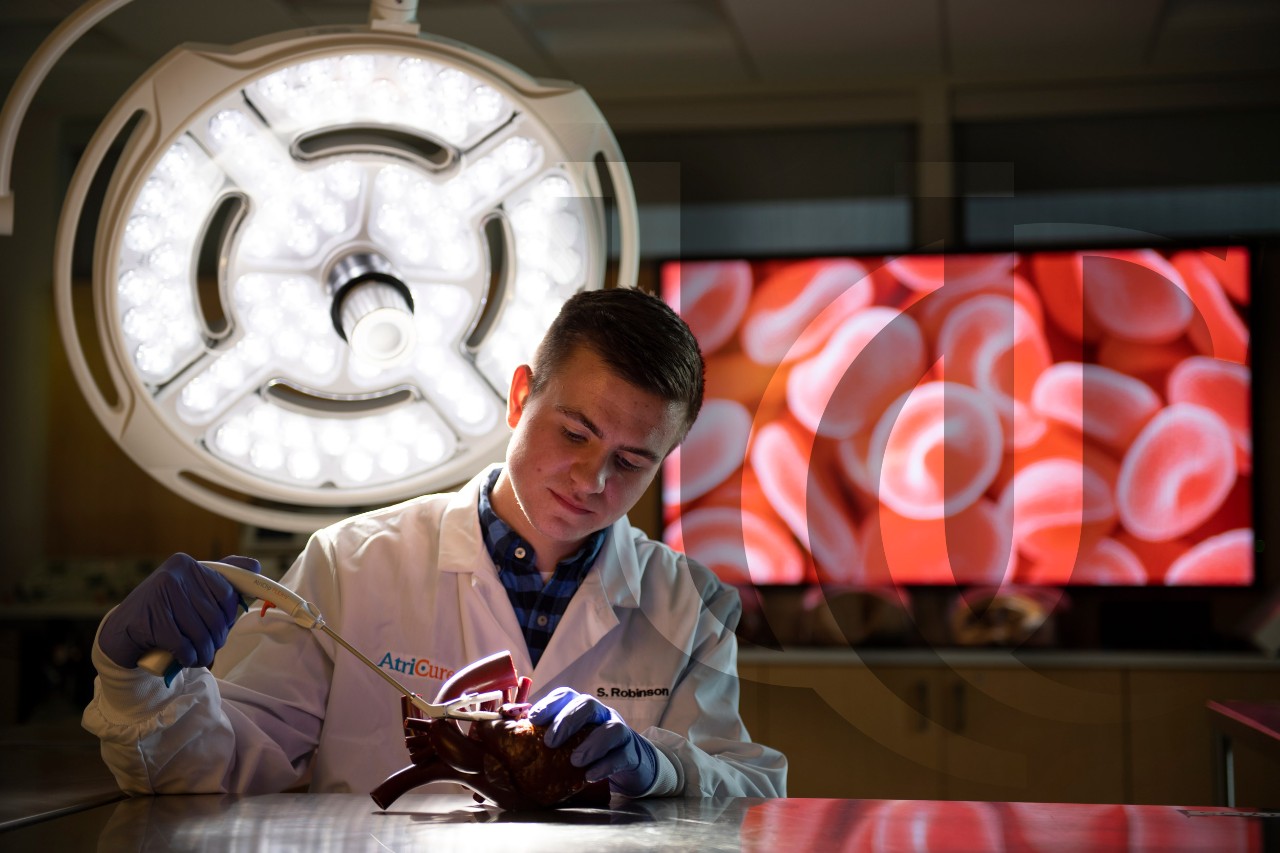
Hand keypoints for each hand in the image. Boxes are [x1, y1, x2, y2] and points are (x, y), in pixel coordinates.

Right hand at [98, 553, 260, 670]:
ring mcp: (158, 596)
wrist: (122, 633)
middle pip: (214, 615)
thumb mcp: (191, 589)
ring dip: (205, 652)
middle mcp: (173, 575)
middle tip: (211, 648)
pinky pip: (183, 645)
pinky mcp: (148, 621)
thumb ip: (222, 577)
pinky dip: (189, 658)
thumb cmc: (165, 612)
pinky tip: (187, 660)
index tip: (220, 627)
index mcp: (187, 564)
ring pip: (200, 633)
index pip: (226, 593)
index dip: (228, 616)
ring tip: (201, 657)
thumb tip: (255, 566)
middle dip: (217, 638)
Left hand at [527, 687, 658, 796]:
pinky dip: (606, 765)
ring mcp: (620, 732)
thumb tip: (514, 738)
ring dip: (592, 744)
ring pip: (612, 729)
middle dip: (568, 721)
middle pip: (588, 705)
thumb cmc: (590, 749)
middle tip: (550, 742)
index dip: (550, 704)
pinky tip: (590, 776)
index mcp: (582, 709)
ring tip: (575, 761)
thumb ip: (548, 737)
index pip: (567, 696)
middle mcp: (602, 715)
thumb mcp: (570, 740)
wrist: (629, 763)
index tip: (533, 719)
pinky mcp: (631, 753)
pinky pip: (622, 756)